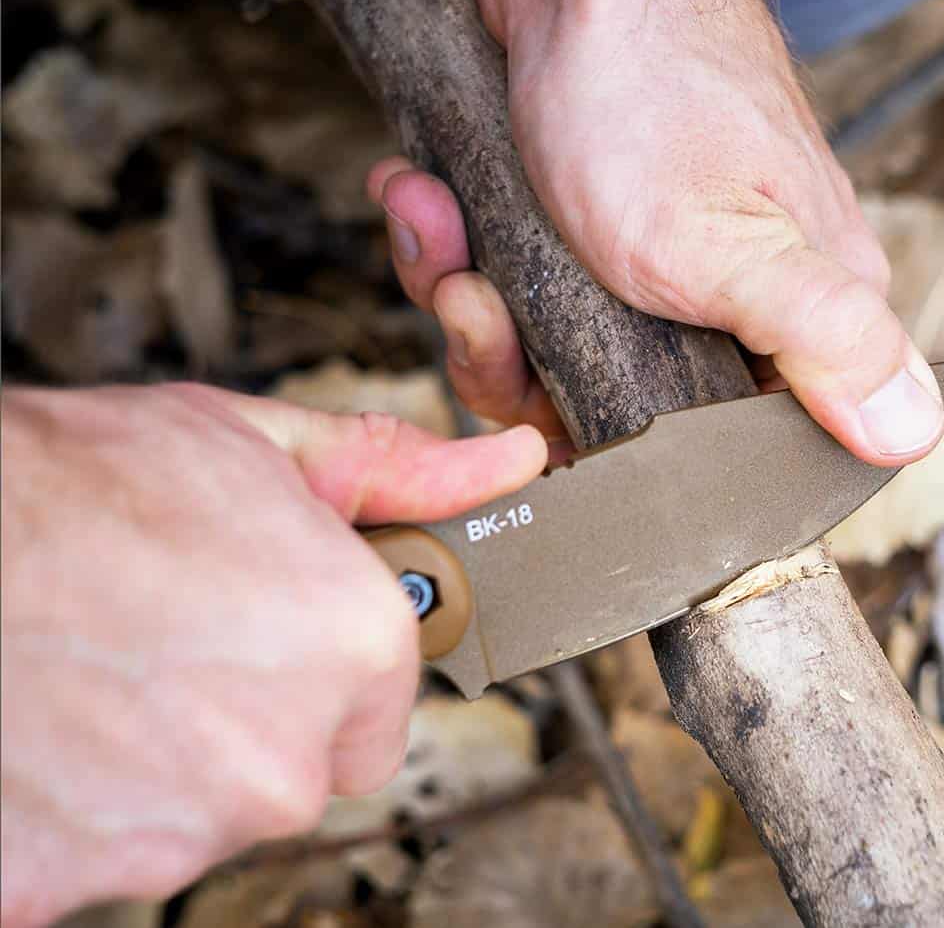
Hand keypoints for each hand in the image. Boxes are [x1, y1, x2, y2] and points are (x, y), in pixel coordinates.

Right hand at [0, 384, 543, 925]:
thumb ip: (399, 470)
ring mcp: (177, 833)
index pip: (385, 702)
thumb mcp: (257, 442)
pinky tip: (57, 727)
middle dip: (253, 715)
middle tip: (174, 639)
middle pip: (300, 768)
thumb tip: (504, 465)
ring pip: (206, 815)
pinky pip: (106, 853)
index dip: (327, 661)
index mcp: (351, 652)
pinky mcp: (68, 883)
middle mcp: (284, 760)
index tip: (270, 625)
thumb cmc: (74, 485)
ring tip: (105, 671)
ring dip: (166, 764)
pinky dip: (84, 807)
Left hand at [366, 0, 943, 465]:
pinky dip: (460, 257)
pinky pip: (512, 295)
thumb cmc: (650, 89)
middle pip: (620, 414)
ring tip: (453, 247)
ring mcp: (652, 271)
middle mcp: (734, 302)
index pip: (734, 456)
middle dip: (525, 374)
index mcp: (799, 317)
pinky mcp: (587, 239)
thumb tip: (914, 433)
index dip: (635, 460)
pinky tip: (435, 206)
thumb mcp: (729, 244)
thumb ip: (822, 341)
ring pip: (550, 358)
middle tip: (481, 304)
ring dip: (474, 308)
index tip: (559, 417)